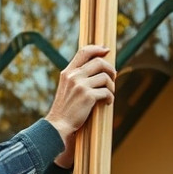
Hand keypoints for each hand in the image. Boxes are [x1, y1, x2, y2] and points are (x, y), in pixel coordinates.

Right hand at [46, 45, 115, 165]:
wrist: (58, 125)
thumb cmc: (65, 108)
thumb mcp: (67, 87)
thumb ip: (77, 77)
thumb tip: (97, 68)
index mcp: (67, 72)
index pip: (83, 51)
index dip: (97, 48)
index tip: (106, 50)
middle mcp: (73, 76)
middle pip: (99, 62)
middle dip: (110, 69)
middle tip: (114, 77)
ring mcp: (80, 85)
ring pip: (105, 77)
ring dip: (112, 86)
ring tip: (110, 93)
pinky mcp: (88, 96)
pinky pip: (107, 92)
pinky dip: (110, 97)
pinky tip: (108, 102)